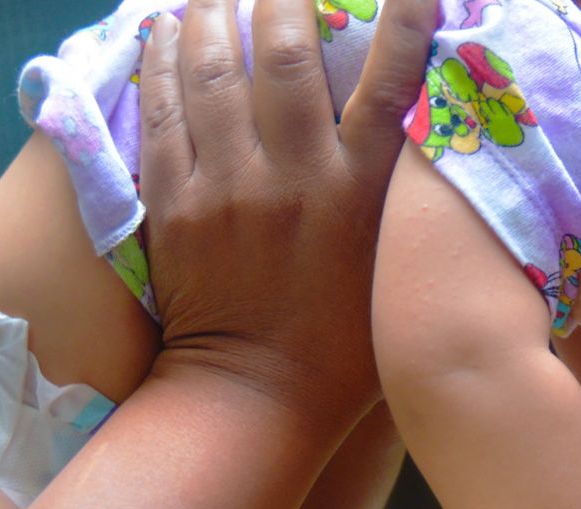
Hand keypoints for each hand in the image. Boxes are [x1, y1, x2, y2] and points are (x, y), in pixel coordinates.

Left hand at [136, 0, 435, 428]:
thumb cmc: (349, 344)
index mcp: (361, 192)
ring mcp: (227, 186)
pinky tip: (166, 35)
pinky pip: (163, 114)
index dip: (402, 18)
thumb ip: (403, 200)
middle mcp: (295, 176)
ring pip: (212, 71)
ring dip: (213, 15)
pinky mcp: (177, 204)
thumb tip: (418, 141)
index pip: (390, 82)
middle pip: (285, 53)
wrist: (260, 398)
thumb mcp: (398, 267)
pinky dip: (163, 64)